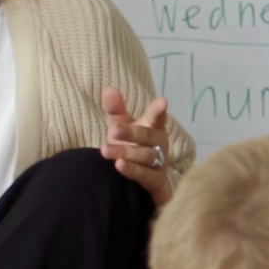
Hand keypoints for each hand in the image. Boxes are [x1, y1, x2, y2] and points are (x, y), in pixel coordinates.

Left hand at [102, 87, 180, 204]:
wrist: (148, 179)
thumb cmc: (133, 146)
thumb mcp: (122, 126)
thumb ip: (116, 110)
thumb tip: (108, 89)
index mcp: (153, 126)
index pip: (156, 116)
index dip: (158, 110)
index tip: (162, 102)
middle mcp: (158, 143)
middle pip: (147, 136)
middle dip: (131, 133)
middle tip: (113, 130)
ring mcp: (159, 162)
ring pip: (144, 156)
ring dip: (126, 153)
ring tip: (105, 151)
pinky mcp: (155, 180)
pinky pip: (144, 175)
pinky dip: (132, 170)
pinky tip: (119, 165)